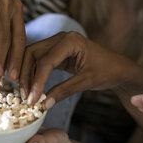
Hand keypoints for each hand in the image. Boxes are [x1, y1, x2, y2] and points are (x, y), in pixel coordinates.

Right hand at [20, 31, 142, 106]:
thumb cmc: (108, 71)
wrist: (119, 68)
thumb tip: (44, 104)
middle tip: (24, 97)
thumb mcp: (87, 82)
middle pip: (32, 54)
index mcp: (70, 40)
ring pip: (31, 57)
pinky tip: (30, 89)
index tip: (32, 99)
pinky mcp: (56, 52)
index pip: (46, 61)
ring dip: (26, 75)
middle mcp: (60, 38)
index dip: (37, 81)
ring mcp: (57, 44)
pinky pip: (38, 61)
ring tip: (25, 95)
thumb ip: (64, 91)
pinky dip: (32, 74)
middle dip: (25, 76)